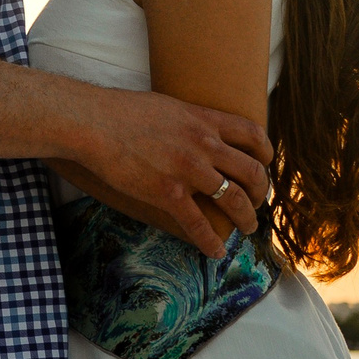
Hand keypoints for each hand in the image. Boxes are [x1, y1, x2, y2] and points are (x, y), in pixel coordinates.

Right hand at [70, 86, 270, 254]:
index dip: (266, 152)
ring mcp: (188, 170)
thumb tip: (192, 128)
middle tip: (255, 202)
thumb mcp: (166, 106)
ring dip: (246, 218)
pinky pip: (198, 224)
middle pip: (251, 171)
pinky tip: (215, 252)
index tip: (265, 163)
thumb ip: (188, 119)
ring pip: (234, 200)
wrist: (92, 124)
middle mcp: (204, 145)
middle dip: (260, 192)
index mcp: (204, 121)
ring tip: (246, 228)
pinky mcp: (168, 193)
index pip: (253, 134)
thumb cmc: (120, 111)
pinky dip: (211, 242)